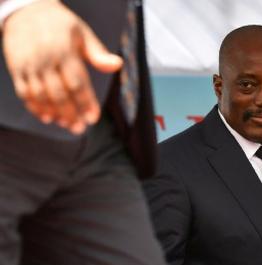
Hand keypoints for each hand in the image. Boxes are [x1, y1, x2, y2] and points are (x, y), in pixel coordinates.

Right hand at [2, 0, 122, 133]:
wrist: (25, 10)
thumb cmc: (60, 24)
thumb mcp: (82, 33)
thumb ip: (98, 53)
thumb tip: (118, 65)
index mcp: (64, 52)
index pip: (77, 83)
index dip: (85, 103)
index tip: (93, 118)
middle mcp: (45, 60)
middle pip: (58, 94)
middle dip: (70, 114)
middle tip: (80, 128)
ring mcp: (28, 65)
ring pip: (40, 96)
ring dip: (53, 113)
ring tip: (66, 124)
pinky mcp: (16, 68)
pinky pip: (24, 92)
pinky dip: (34, 107)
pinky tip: (47, 117)